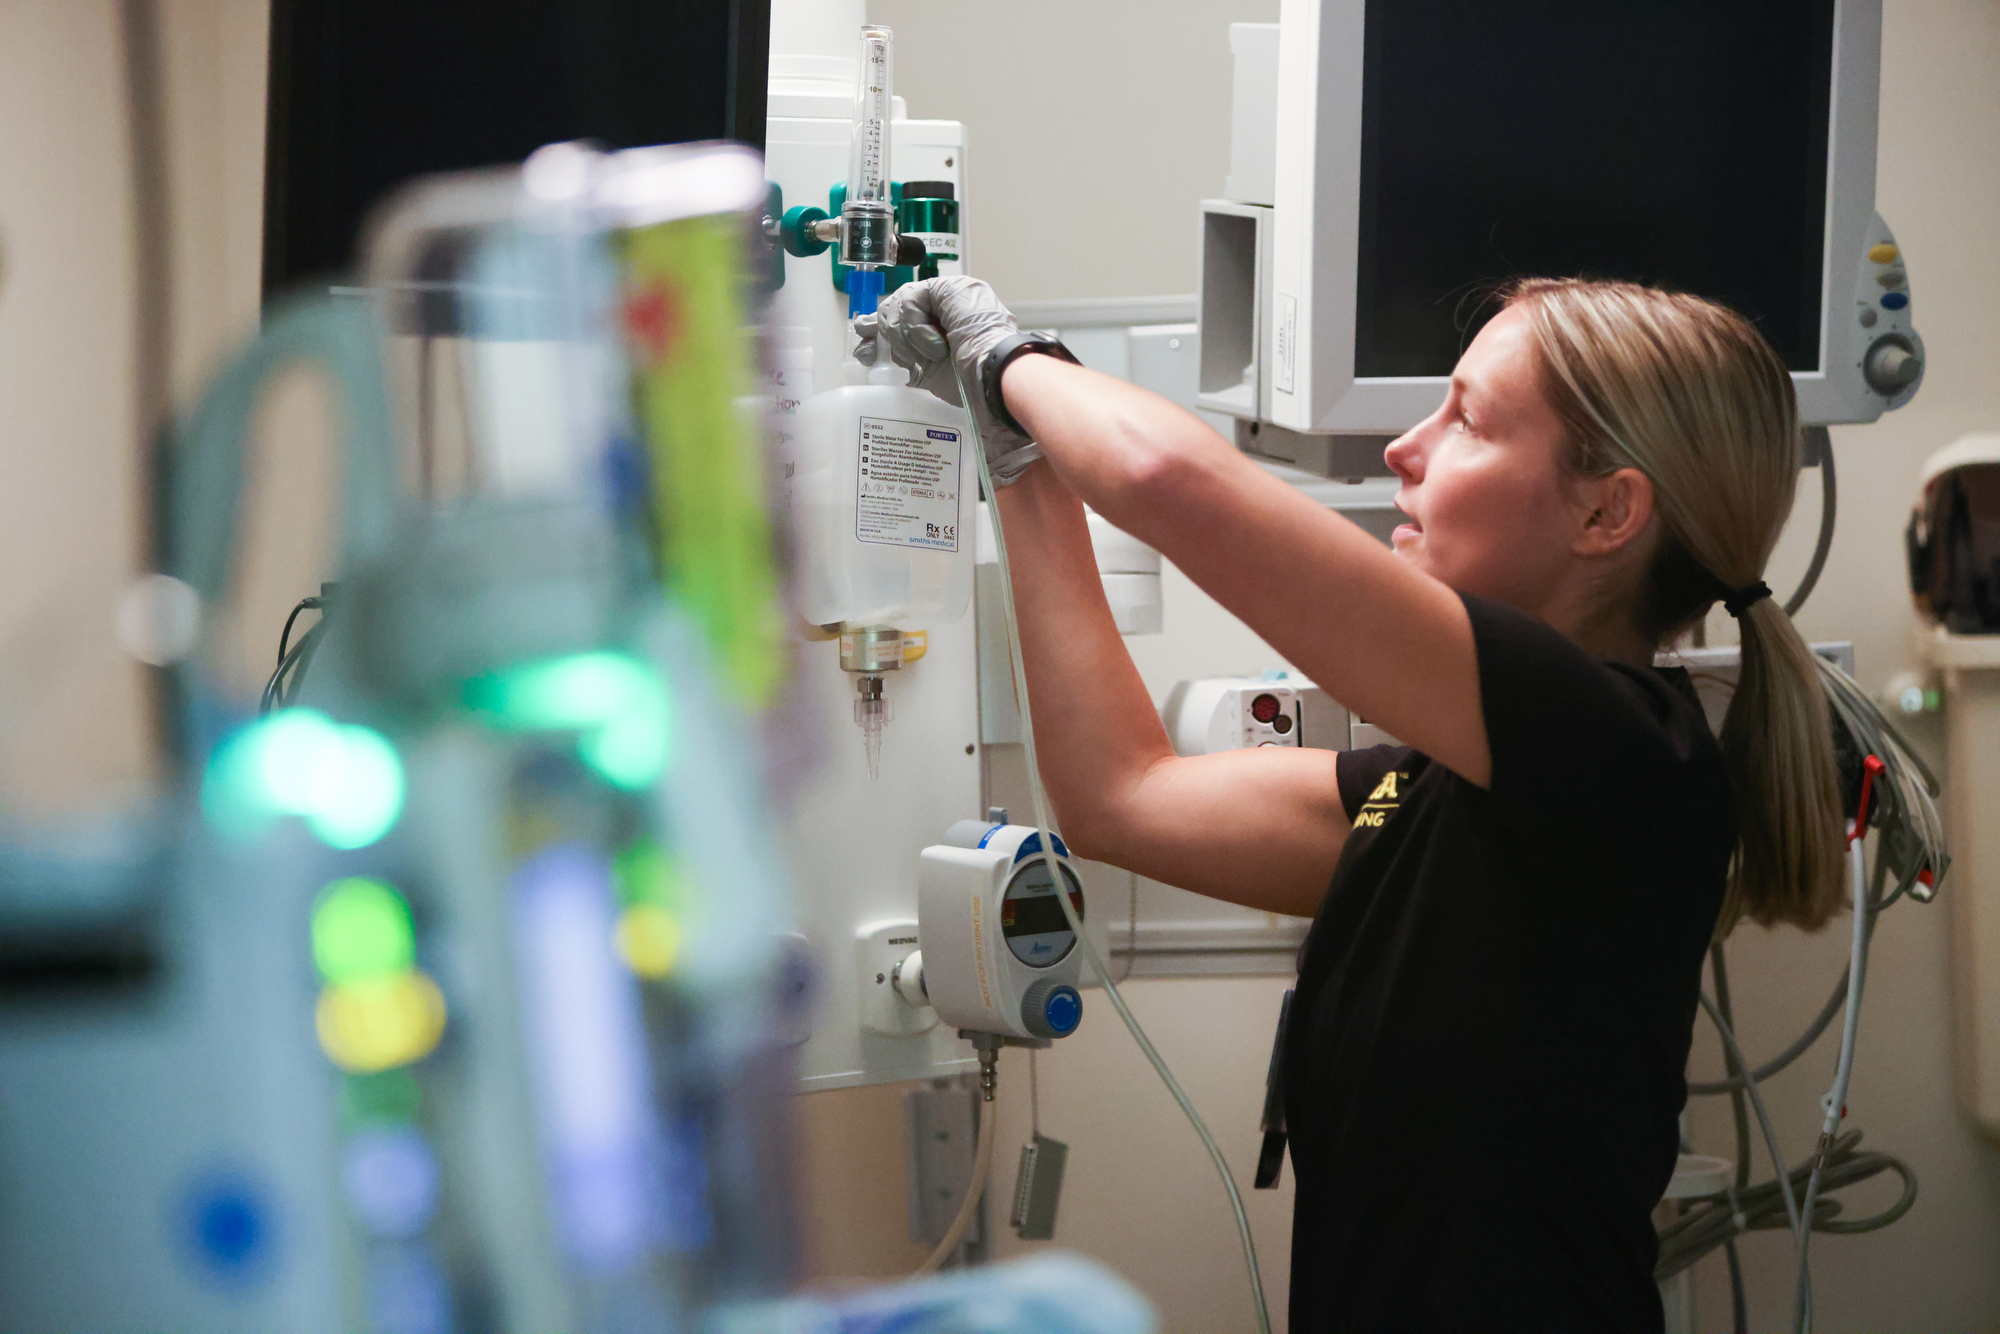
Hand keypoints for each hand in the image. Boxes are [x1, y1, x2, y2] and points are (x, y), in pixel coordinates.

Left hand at [853, 277, 1042, 483]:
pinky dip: (917, 326)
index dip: (876, 333)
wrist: (988, 378)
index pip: (899, 320)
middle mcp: (943, 309)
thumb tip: (867, 350)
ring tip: (928, 354)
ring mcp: (947, 296)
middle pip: (895, 308)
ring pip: (900, 304)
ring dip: (906, 336)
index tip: (864, 352)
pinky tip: (936, 344)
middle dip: (885, 334)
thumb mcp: (926, 372)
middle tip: (894, 355)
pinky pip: (912, 299)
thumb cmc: (969, 382)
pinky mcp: (949, 287)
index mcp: (941, 328)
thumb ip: (901, 356)